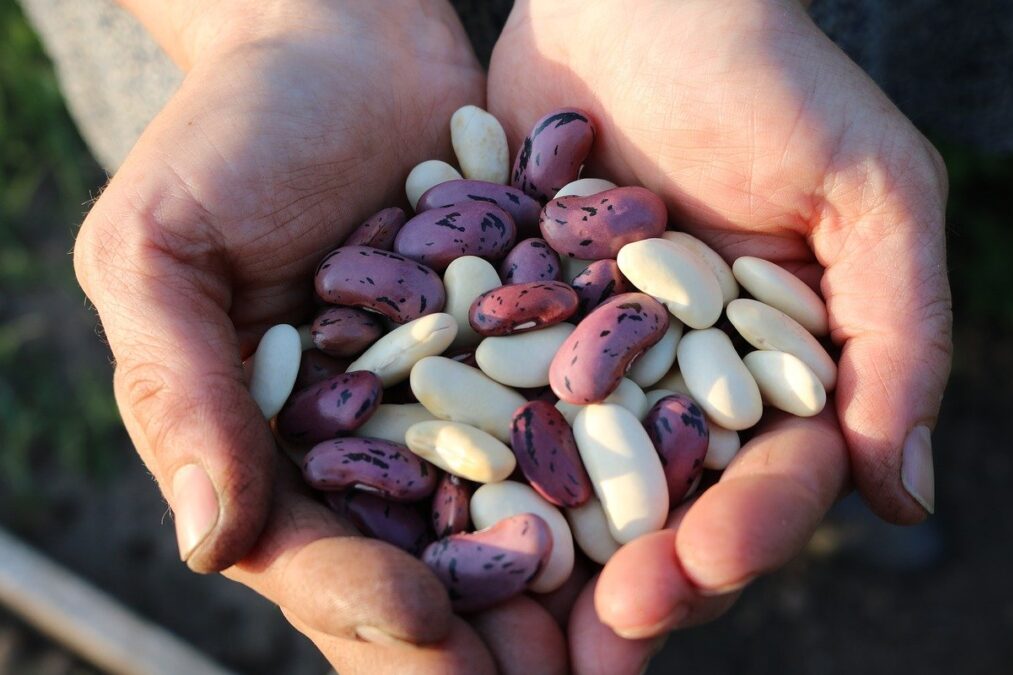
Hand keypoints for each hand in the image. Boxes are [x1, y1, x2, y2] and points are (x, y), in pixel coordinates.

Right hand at [71, 0, 568, 669]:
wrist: (342, 38)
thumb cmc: (231, 134)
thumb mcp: (165, 248)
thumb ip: (181, 387)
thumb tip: (207, 541)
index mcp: (280, 448)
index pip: (320, 559)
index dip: (368, 607)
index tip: (432, 631)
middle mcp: (382, 444)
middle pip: (434, 567)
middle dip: (492, 634)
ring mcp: (468, 400)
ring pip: (521, 513)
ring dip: (574, 577)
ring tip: (633, 617)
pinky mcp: (539, 342)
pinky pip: (582, 413)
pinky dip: (622, 456)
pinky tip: (675, 494)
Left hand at [488, 0, 950, 663]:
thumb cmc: (770, 76)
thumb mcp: (868, 190)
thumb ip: (899, 335)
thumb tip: (904, 498)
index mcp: (774, 372)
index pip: (773, 478)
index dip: (745, 532)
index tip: (699, 568)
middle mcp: (680, 382)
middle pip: (668, 500)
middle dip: (641, 570)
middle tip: (603, 635)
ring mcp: (589, 360)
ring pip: (571, 474)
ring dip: (547, 546)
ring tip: (509, 603)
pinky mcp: (509, 322)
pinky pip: (486, 398)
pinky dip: (463, 451)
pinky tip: (430, 510)